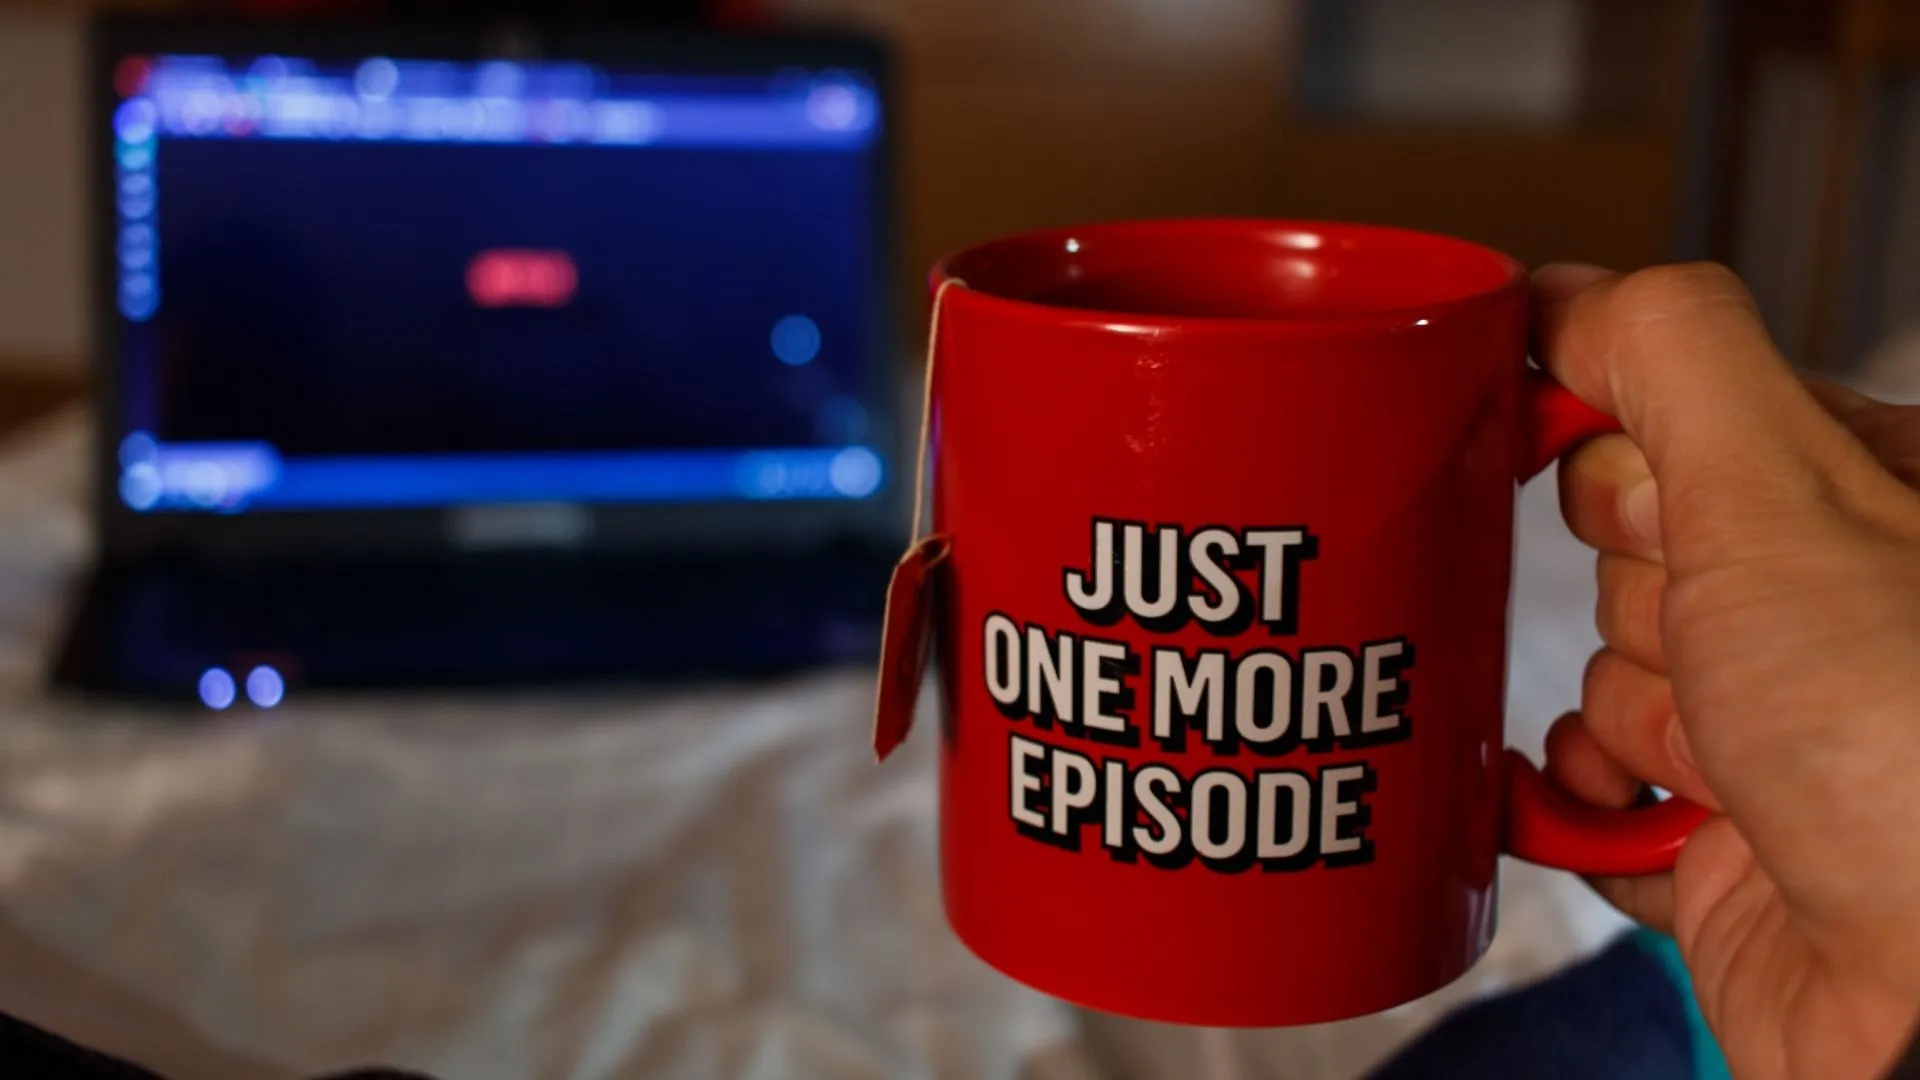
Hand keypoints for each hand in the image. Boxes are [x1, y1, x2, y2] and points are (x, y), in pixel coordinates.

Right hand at [1535, 263, 1919, 1079]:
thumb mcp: (1783, 487)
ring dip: (1612, 715)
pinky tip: (1600, 813)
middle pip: (1628, 552)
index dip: (1601, 429)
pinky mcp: (1723, 854)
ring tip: (1691, 759)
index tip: (1533, 439)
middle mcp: (1831, 620)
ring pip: (1605, 679)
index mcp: (1868, 506)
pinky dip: (1571, 809)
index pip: (1682, 416)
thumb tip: (1565, 290)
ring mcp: (1780, 742)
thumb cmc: (1911, 755)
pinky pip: (1590, 803)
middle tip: (1692, 634)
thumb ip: (1673, 357)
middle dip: (1624, 595)